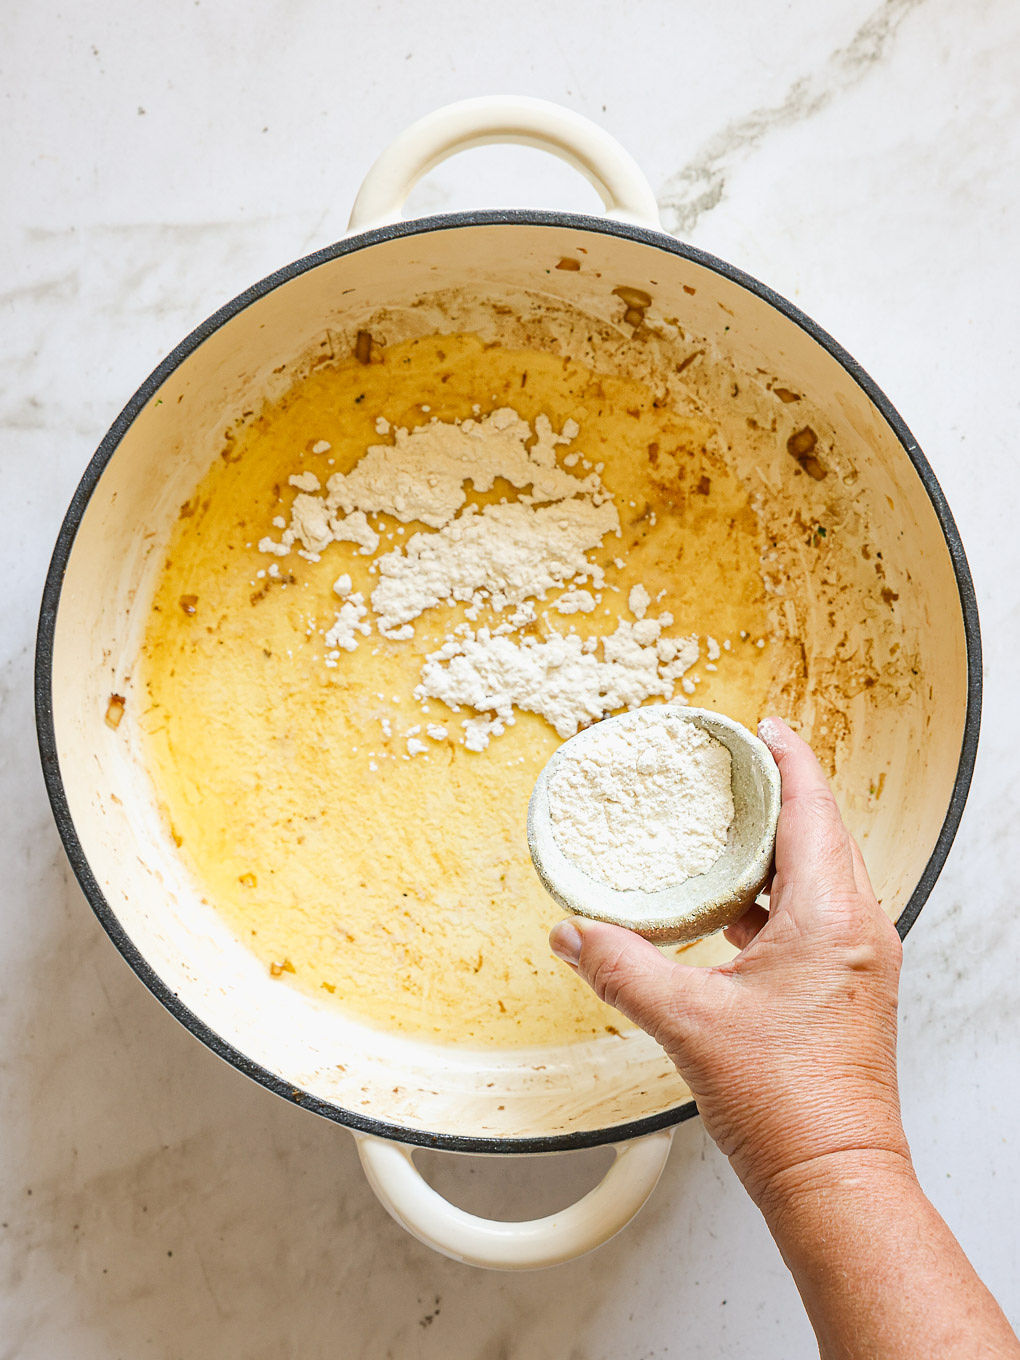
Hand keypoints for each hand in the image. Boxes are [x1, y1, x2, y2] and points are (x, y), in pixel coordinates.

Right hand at [549, 716, 909, 1208]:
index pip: (812, 808)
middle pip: (823, 832)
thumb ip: (621, 968)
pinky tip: (735, 911)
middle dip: (780, 794)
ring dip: (779, 847)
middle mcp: (859, 929)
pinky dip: (780, 895)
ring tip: (728, 830)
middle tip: (736, 769)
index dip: (788, 758)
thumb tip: (572, 935)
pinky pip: (820, 914)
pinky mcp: (852, 987)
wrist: (835, 1177)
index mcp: (830, 917)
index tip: (762, 727)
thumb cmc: (787, 1106)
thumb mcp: (687, 1023)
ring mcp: (862, 959)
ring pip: (823, 873)